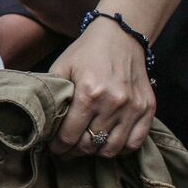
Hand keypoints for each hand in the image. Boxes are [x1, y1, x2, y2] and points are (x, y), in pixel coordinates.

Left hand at [46, 17, 153, 157]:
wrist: (120, 36)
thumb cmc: (86, 52)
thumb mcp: (62, 67)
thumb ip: (52, 95)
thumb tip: (39, 121)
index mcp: (88, 93)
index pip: (70, 136)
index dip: (59, 147)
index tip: (54, 148)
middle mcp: (113, 102)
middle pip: (89, 145)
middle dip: (74, 151)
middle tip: (68, 149)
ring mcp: (133, 107)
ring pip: (112, 148)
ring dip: (96, 151)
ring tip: (87, 145)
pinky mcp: (148, 108)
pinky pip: (135, 143)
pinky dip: (121, 148)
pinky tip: (109, 141)